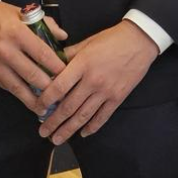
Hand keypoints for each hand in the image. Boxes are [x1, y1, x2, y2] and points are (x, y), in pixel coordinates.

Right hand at [0, 1, 67, 111]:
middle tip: (60, 93)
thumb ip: (44, 24)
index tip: (66, 73)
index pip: (42, 53)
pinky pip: (6, 86)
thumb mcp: (22, 13)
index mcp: (17, 32)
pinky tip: (28, 99)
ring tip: (45, 106)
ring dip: (32, 99)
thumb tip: (62, 35)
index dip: (55, 66)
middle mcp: (6, 50)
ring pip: (17, 87)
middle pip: (31, 74)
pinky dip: (18, 94)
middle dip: (47, 87)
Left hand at [36, 19, 157, 144]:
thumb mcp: (88, 42)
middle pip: (68, 107)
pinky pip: (102, 117)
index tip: (37, 109)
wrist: (141, 40)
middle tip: (42, 132)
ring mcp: (106, 91)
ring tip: (56, 139)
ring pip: (83, 116)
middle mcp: (92, 80)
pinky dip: (91, 127)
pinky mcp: (118, 97)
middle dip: (53, 122)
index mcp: (83, 64)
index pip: (58, 87)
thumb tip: (52, 64)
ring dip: (68, 130)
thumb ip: (69, 54)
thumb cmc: (113, 38)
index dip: (45, 101)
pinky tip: (83, 133)